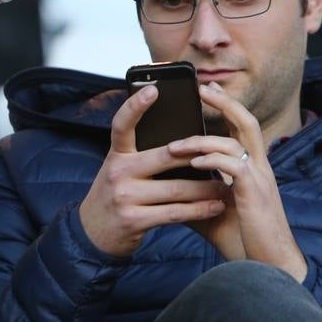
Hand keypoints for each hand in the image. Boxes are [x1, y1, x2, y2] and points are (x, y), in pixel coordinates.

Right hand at [78, 85, 226, 257]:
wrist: (93, 232)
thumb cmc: (117, 193)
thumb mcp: (121, 168)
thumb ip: (142, 153)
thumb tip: (183, 139)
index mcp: (116, 154)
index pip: (122, 125)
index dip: (135, 106)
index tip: (154, 89)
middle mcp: (118, 172)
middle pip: (166, 156)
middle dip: (199, 156)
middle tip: (224, 152)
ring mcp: (125, 197)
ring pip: (177, 189)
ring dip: (207, 188)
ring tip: (229, 185)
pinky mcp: (134, 220)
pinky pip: (175, 213)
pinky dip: (200, 210)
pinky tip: (216, 206)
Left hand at [170, 82, 306, 280]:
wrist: (267, 267)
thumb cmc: (242, 240)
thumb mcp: (210, 211)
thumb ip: (192, 193)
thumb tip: (162, 185)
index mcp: (251, 169)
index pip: (240, 129)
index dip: (226, 107)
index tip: (207, 90)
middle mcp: (260, 168)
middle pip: (246, 122)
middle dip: (224, 102)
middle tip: (202, 87)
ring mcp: (260, 179)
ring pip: (236, 141)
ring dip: (203, 139)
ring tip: (175, 144)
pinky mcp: (255, 194)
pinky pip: (234, 166)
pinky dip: (212, 160)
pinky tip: (192, 162)